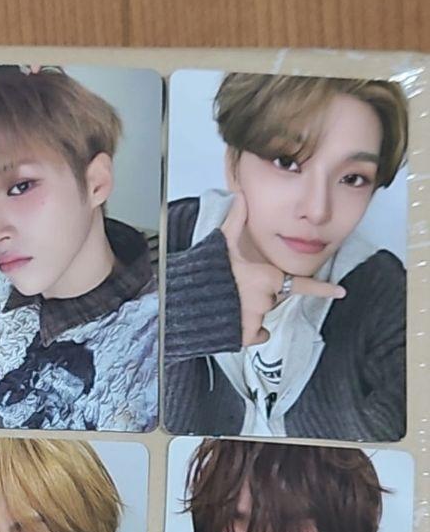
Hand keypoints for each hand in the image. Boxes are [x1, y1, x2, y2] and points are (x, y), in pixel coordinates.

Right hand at [221, 191, 344, 347]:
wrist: (190, 302)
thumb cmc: (208, 272)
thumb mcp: (222, 242)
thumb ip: (236, 221)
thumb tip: (241, 196)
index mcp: (268, 277)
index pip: (303, 284)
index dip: (323, 289)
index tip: (340, 292)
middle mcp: (267, 298)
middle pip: (272, 298)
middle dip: (259, 295)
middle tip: (236, 289)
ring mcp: (257, 317)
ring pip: (261, 315)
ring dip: (250, 312)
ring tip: (228, 304)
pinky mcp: (246, 334)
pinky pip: (256, 334)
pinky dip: (250, 333)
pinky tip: (235, 325)